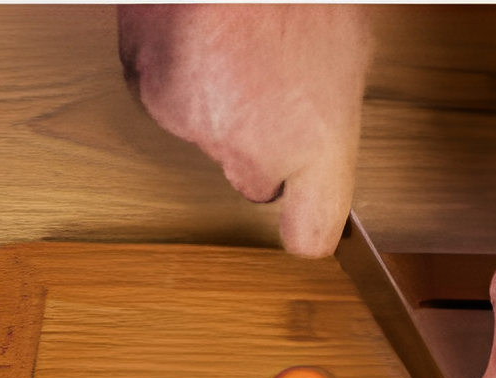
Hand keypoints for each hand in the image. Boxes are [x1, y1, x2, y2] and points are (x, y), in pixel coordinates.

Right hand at [117, 4, 368, 258]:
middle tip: (270, 77)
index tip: (306, 219)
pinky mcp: (146, 88)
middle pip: (250, 175)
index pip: (309, 231)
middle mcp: (250, 148)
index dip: (307, 220)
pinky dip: (173, 63)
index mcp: (316, 143)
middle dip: (258, 139)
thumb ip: (328, 107)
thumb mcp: (350, 48)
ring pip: (202, 128)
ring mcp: (192, 122)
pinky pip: (161, 89)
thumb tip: (318, 121)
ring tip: (232, 36)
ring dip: (213, 93)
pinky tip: (198, 27)